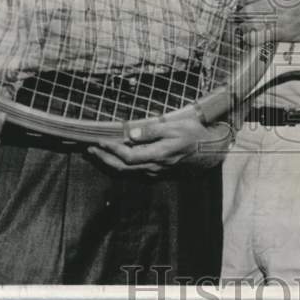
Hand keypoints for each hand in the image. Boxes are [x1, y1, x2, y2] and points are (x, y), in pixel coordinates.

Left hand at [88, 111, 232, 176]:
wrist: (210, 152)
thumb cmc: (194, 135)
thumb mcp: (175, 126)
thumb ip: (152, 131)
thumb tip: (130, 134)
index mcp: (158, 155)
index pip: (128, 156)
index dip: (111, 150)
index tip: (99, 141)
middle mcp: (154, 167)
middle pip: (122, 168)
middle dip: (103, 159)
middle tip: (89, 149)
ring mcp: (155, 172)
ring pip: (126, 173)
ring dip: (109, 164)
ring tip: (97, 154)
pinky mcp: (157, 173)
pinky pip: (133, 173)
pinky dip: (120, 167)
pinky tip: (115, 160)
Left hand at [236, 0, 299, 43]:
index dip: (243, 0)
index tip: (244, 3)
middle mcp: (276, 1)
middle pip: (247, 9)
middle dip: (243, 13)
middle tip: (244, 15)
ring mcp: (279, 17)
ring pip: (250, 23)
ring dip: (245, 25)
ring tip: (246, 26)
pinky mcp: (282, 32)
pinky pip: (258, 36)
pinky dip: (251, 37)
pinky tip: (251, 36)